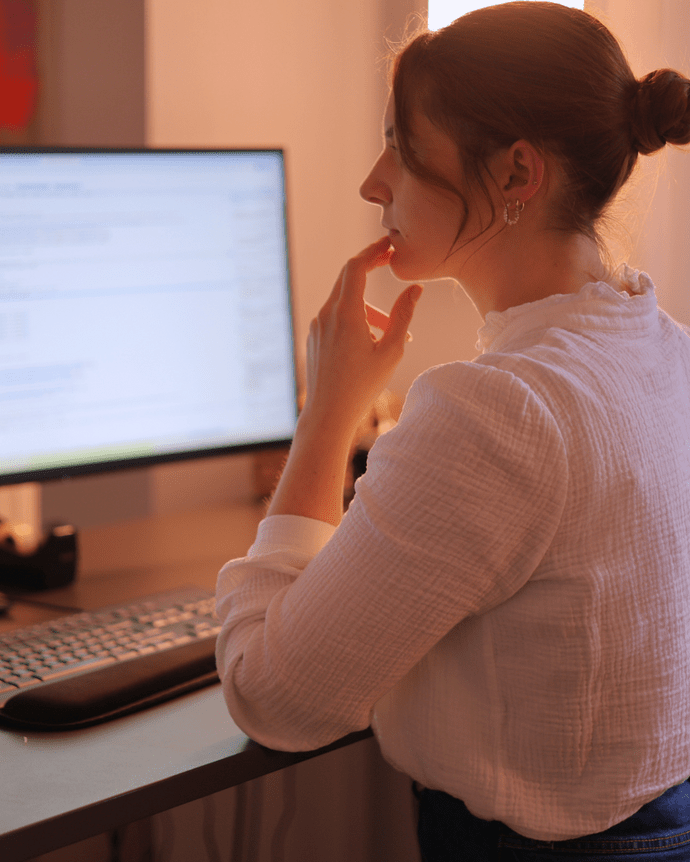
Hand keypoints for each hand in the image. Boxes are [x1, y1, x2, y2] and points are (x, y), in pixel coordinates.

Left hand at [302, 236, 422, 436]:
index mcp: (345, 312)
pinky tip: (371, 343)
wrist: (328, 413)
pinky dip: (355, 319)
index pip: (356, 266)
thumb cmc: (362, 385)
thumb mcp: (391, 350)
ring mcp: (317, 326)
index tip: (390, 246)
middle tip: (390, 263)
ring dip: (368, 306)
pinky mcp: (314, 338)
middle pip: (348, 278)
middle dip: (370, 268)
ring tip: (391, 333)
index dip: (374, 251)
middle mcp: (327, 314)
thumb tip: (415, 289)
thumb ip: (404, 315)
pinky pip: (335, 318)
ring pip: (343, 301)